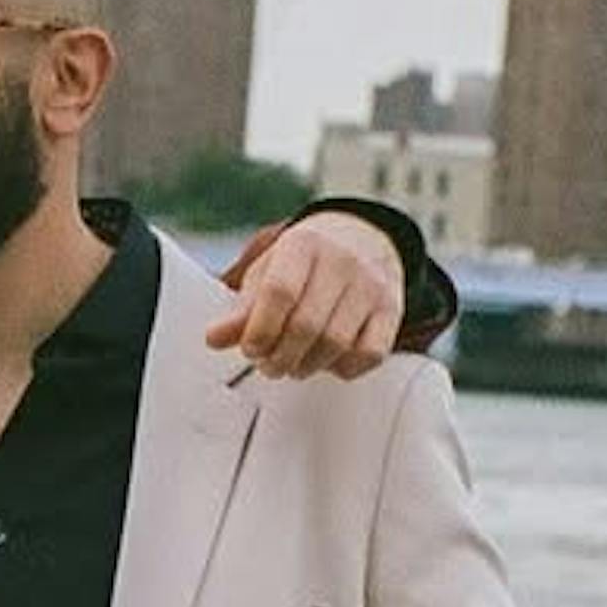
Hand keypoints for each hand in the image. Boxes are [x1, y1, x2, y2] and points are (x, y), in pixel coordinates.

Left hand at [205, 212, 400, 379]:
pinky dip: (342, 368)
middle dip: (279, 357)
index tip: (250, 349)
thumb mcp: (268, 273)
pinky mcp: (392, 309)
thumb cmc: (305, 263)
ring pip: (336, 344)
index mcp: (304, 245)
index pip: (279, 292)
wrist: (362, 238)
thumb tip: (214, 339)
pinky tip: (325, 361)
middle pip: (307, 325)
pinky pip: (368, 354)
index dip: (260, 330)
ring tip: (291, 363)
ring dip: (306, 366)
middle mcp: (343, 260)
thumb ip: (242, 309)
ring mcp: (372, 285)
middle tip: (268, 364)